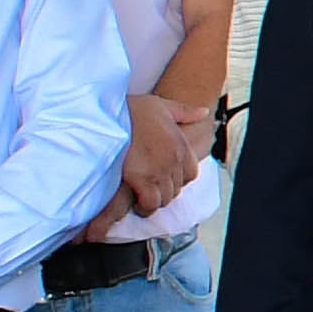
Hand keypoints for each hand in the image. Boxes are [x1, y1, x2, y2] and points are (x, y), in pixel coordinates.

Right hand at [114, 92, 212, 219]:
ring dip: (154, 200)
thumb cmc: (132, 110)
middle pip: (176, 189)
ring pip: (165, 198)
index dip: (177, 179)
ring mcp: (159, 171)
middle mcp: (174, 161)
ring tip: (141, 196)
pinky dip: (144, 205)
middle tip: (148, 189)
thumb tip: (204, 112)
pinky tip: (135, 201)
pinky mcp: (140, 180)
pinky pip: (150, 202)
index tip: (163, 178)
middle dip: (163, 191)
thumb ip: (184, 112)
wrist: (108, 116)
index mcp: (181, 145)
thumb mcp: (161, 105)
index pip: (190, 174)